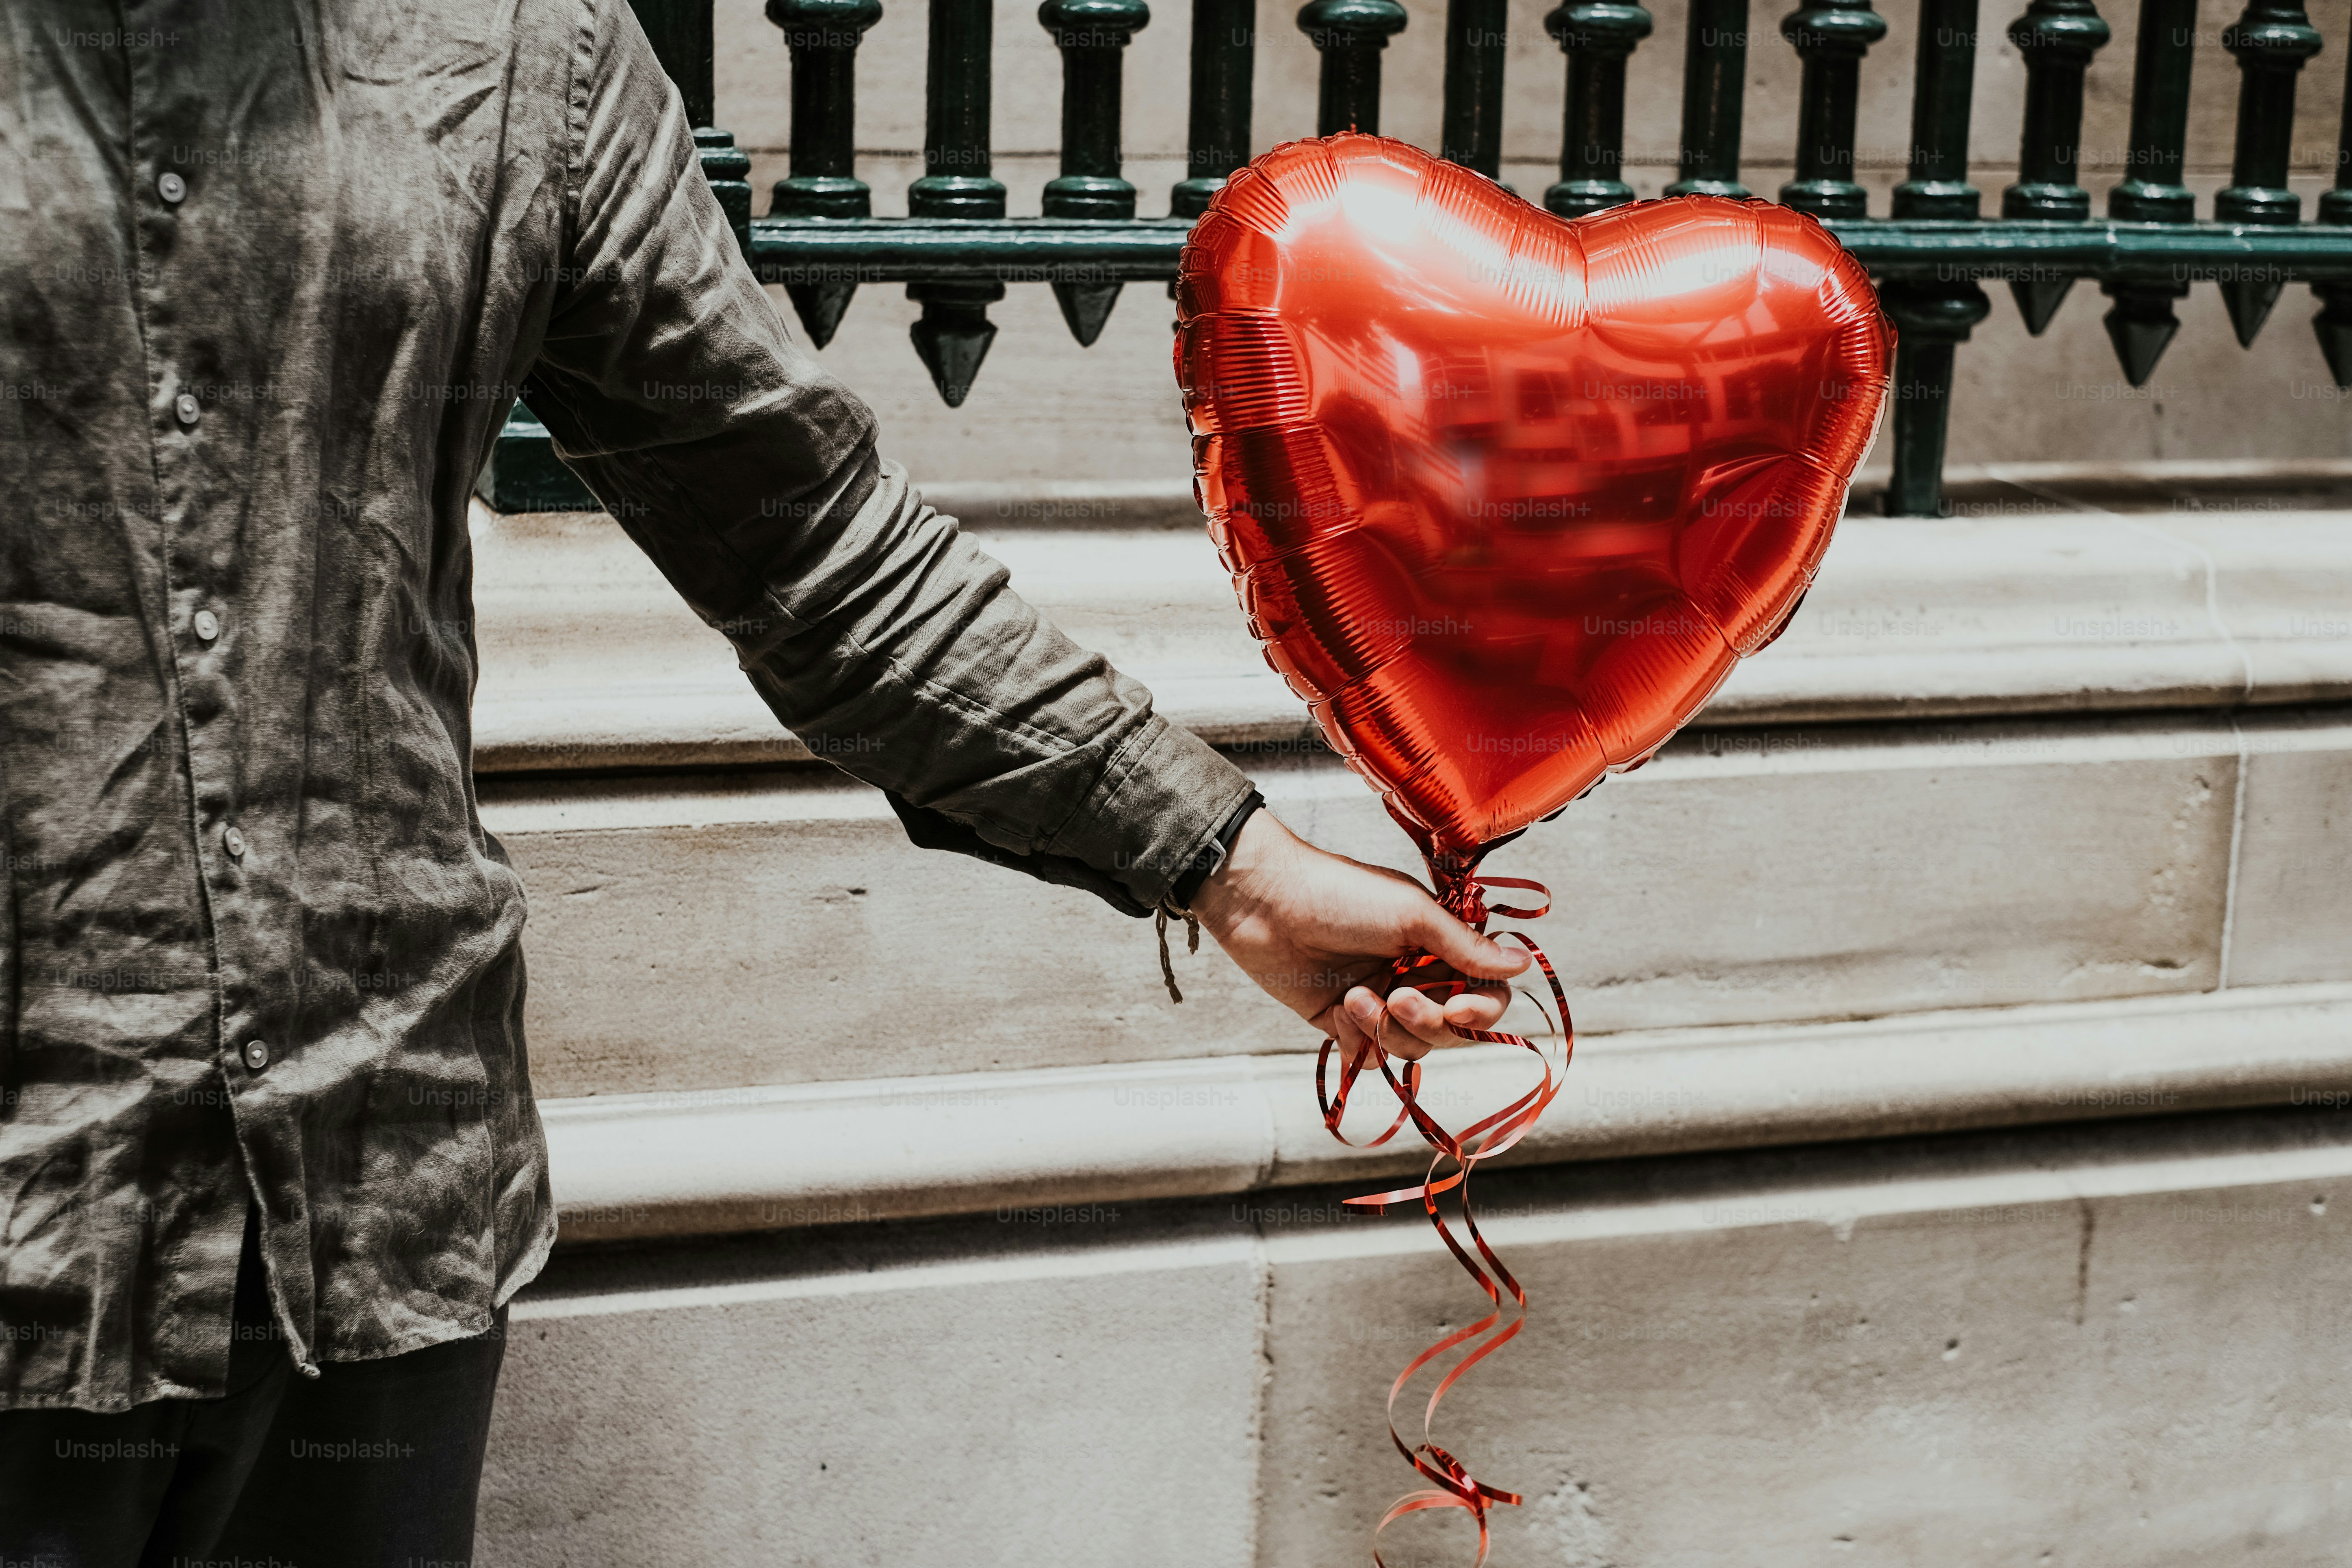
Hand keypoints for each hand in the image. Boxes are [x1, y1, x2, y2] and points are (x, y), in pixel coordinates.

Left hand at [1189, 809, 1530, 1060]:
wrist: (1263, 902)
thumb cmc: (1339, 893)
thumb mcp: (1412, 914)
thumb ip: (1466, 947)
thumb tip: (1523, 965)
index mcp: (1438, 944)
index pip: (1484, 992)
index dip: (1480, 1011)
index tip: (1460, 1007)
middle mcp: (1414, 974)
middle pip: (1450, 1030)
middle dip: (1427, 1021)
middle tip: (1396, 996)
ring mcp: (1379, 1000)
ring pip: (1411, 1047)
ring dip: (1385, 1027)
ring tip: (1353, 995)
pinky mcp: (1341, 1021)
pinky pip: (1369, 1057)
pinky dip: (1357, 1041)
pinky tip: (1337, 1010)